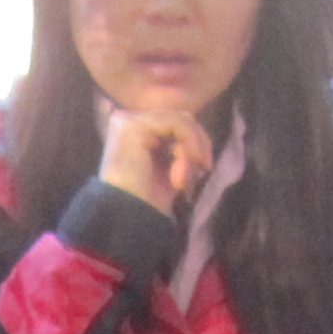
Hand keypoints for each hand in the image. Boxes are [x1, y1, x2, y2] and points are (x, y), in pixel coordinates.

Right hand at [97, 104, 214, 215]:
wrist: (128, 216)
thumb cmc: (148, 199)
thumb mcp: (171, 168)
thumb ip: (181, 149)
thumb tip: (202, 141)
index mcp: (138, 131)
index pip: (177, 123)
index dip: (197, 142)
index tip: (204, 168)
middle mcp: (130, 120)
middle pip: (181, 117)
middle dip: (198, 144)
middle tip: (203, 169)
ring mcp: (130, 120)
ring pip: (181, 120)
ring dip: (193, 148)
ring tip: (186, 176)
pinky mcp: (133, 125)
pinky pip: (176, 123)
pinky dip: (189, 144)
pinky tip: (181, 170)